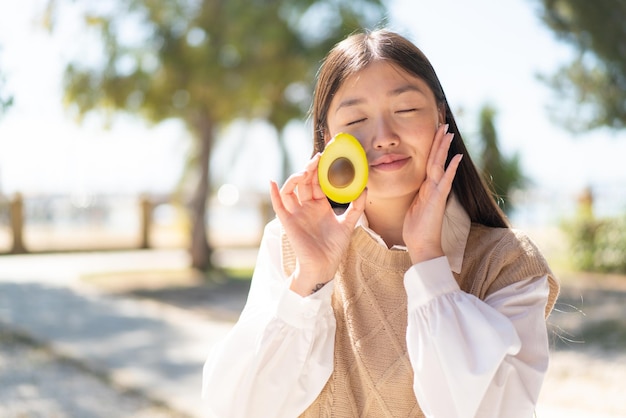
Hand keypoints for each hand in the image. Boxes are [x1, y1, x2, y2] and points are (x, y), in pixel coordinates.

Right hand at [270, 153, 366, 295]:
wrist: (324, 266)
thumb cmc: (334, 247)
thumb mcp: (348, 223)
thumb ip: (356, 206)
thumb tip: (364, 187)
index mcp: (319, 205)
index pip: (317, 181)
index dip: (320, 168)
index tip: (327, 154)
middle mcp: (306, 206)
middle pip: (304, 181)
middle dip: (310, 168)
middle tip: (319, 156)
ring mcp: (296, 213)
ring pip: (291, 189)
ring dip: (296, 177)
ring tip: (306, 170)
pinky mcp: (288, 222)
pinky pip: (278, 205)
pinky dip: (274, 193)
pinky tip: (273, 182)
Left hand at [402, 124, 462, 263]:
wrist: (423, 245)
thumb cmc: (417, 229)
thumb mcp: (413, 206)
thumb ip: (417, 195)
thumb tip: (415, 188)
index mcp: (426, 188)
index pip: (430, 163)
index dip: (432, 148)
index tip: (435, 133)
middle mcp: (433, 187)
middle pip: (436, 159)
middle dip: (439, 142)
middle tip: (444, 125)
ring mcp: (436, 193)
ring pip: (440, 165)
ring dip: (443, 149)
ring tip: (448, 133)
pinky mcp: (437, 200)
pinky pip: (444, 181)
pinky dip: (450, 169)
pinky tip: (456, 157)